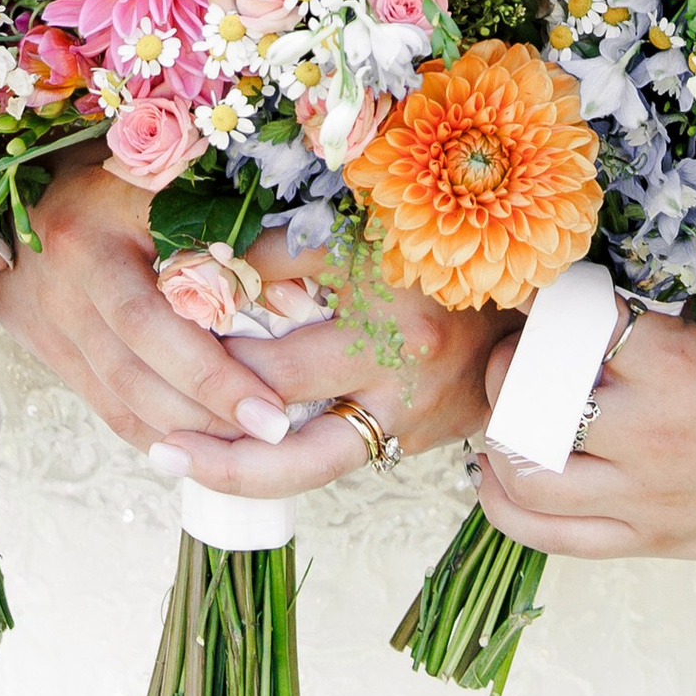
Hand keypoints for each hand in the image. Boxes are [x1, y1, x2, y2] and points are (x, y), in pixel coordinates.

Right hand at [0, 154, 295, 451]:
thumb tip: (296, 290)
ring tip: (248, 445)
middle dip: (209, 404)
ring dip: (184, 429)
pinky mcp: (44, 343)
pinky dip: (149, 430)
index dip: (213, 365)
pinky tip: (195, 446)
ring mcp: (49, 314)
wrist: (12, 181)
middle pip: (137, 360)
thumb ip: (224, 219)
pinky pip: (101, 401)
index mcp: (98, 220)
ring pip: (118, 391)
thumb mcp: (162, 168)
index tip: (273, 398)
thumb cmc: (110, 164)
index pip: (158, 308)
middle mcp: (68, 272)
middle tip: (273, 430)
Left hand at [166, 246, 514, 505]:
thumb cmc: (447, 253)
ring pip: (305, 460)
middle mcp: (396, 363)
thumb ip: (291, 248)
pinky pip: (336, 456)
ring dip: (235, 465)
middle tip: (156, 436)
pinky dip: (283, 456)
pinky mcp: (415, 439)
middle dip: (210, 421)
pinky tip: (234, 451)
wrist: (539, 312)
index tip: (159, 320)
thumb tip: (205, 258)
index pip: (273, 310)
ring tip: (171, 459)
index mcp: (383, 296)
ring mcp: (408, 412)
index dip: (209, 327)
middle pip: (279, 408)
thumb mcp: (372, 230)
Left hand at [473, 309, 695, 560]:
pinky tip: (497, 475)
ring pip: (523, 472)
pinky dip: (507, 503)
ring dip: (499, 435)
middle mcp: (651, 431)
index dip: (542, 302)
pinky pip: (548, 535)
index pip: (565, 319)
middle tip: (516, 355)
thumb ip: (647, 335)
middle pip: (526, 396)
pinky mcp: (648, 541)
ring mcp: (646, 496)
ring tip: (506, 413)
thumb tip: (568, 318)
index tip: (542, 298)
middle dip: (507, 366)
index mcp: (674, 361)